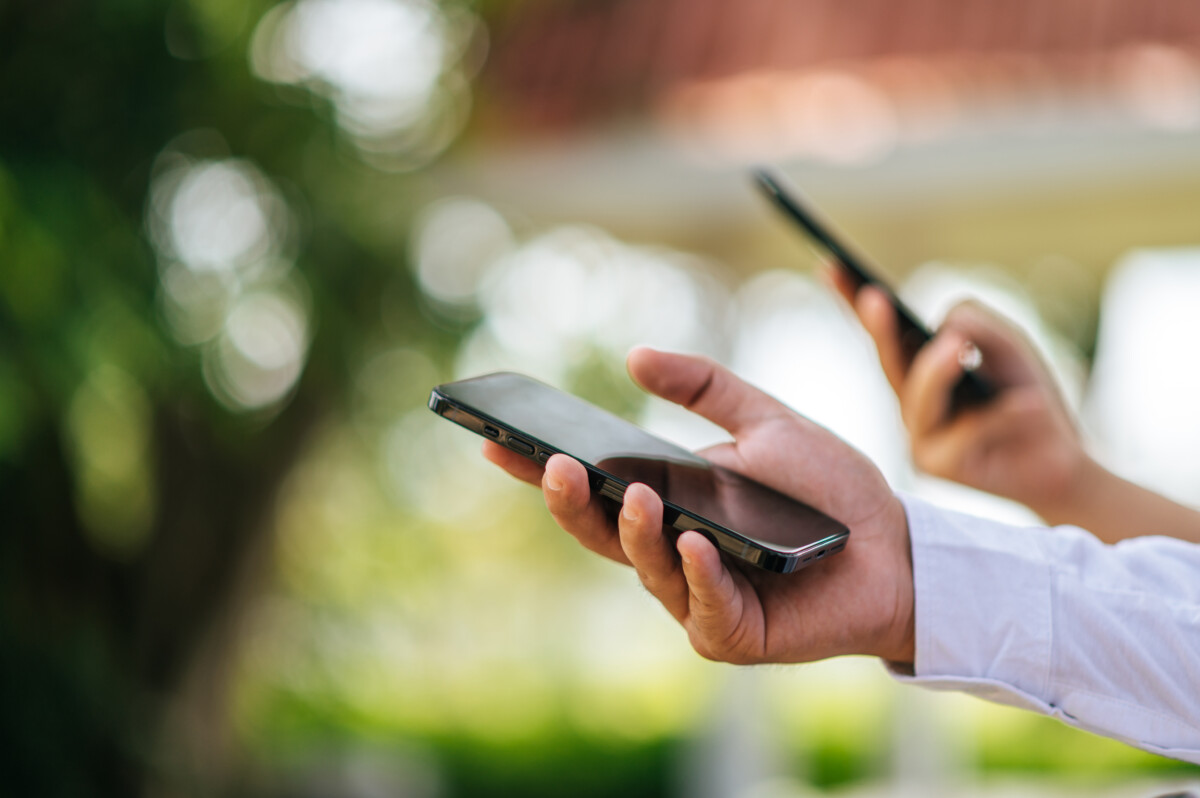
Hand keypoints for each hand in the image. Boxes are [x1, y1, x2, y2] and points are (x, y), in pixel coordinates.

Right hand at [484, 347, 914, 665]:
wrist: (897, 545)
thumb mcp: (765, 420)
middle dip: (569, 501)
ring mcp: (696, 596)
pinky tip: (694, 541)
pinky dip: (697, 573)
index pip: (593, 487)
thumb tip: (635, 356)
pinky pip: (701, 606)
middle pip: (599, 533)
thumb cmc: (829, 489)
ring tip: (636, 495)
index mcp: (669, 505)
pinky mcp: (732, 633)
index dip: (541, 467)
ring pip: (645, 568)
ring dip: (635, 532)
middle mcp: (670, 552)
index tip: (495, 436)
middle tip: (553, 463)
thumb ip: (705, 387)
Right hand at [827, 265, 1086, 518]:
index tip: (831, 265)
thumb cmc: (1028, 397)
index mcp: (919, 369)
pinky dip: (1002, 416)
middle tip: (874, 297)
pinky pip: (965, 433)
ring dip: (936, 370)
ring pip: (919, 398)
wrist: (1061, 462)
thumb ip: (977, 323)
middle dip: (878, 329)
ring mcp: (919, 436)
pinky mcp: (939, 466)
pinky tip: (1032, 403)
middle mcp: (910, 402)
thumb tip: (945, 329)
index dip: (851, 299)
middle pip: (888, 361)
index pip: (882, 330)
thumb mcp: (1008, 345)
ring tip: (957, 345)